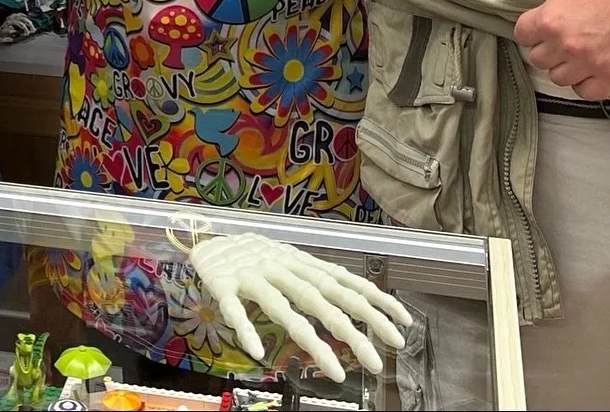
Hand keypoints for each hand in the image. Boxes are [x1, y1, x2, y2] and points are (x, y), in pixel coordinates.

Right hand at [187, 232, 410, 381]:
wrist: (206, 238)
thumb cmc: (253, 256)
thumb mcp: (289, 262)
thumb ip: (316, 279)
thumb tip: (356, 296)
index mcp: (299, 262)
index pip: (343, 281)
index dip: (374, 300)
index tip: (403, 323)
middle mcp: (280, 266)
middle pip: (320, 298)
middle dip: (352, 329)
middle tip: (377, 362)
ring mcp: (251, 275)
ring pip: (283, 307)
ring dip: (310, 340)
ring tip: (336, 371)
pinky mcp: (222, 285)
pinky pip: (235, 308)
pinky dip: (246, 328)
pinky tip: (259, 353)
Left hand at [496, 0, 609, 97]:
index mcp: (551, 18)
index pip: (521, 34)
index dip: (530, 25)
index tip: (542, 18)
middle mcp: (568, 46)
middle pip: (537, 58)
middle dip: (544, 44)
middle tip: (559, 31)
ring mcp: (593, 64)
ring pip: (559, 77)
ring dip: (562, 64)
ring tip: (573, 48)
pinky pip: (586, 92)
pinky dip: (583, 81)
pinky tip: (589, 64)